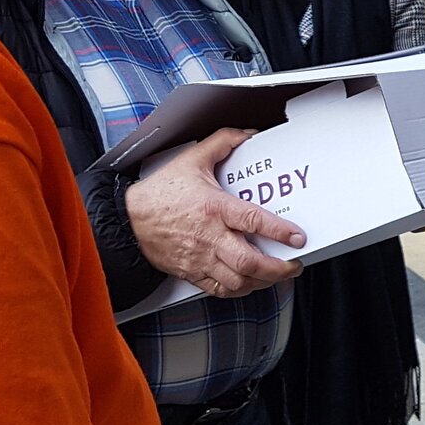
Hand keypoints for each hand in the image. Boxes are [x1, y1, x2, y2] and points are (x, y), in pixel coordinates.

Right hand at [124, 128, 306, 298]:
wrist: (127, 221)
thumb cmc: (158, 194)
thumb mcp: (191, 160)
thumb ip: (222, 143)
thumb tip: (247, 134)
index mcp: (213, 208)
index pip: (253, 221)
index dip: (279, 231)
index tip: (298, 237)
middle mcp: (209, 237)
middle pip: (249, 262)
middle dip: (277, 268)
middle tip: (294, 264)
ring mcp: (200, 259)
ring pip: (237, 281)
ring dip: (262, 282)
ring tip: (277, 274)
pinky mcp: (191, 273)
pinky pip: (220, 290)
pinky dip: (240, 290)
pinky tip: (250, 283)